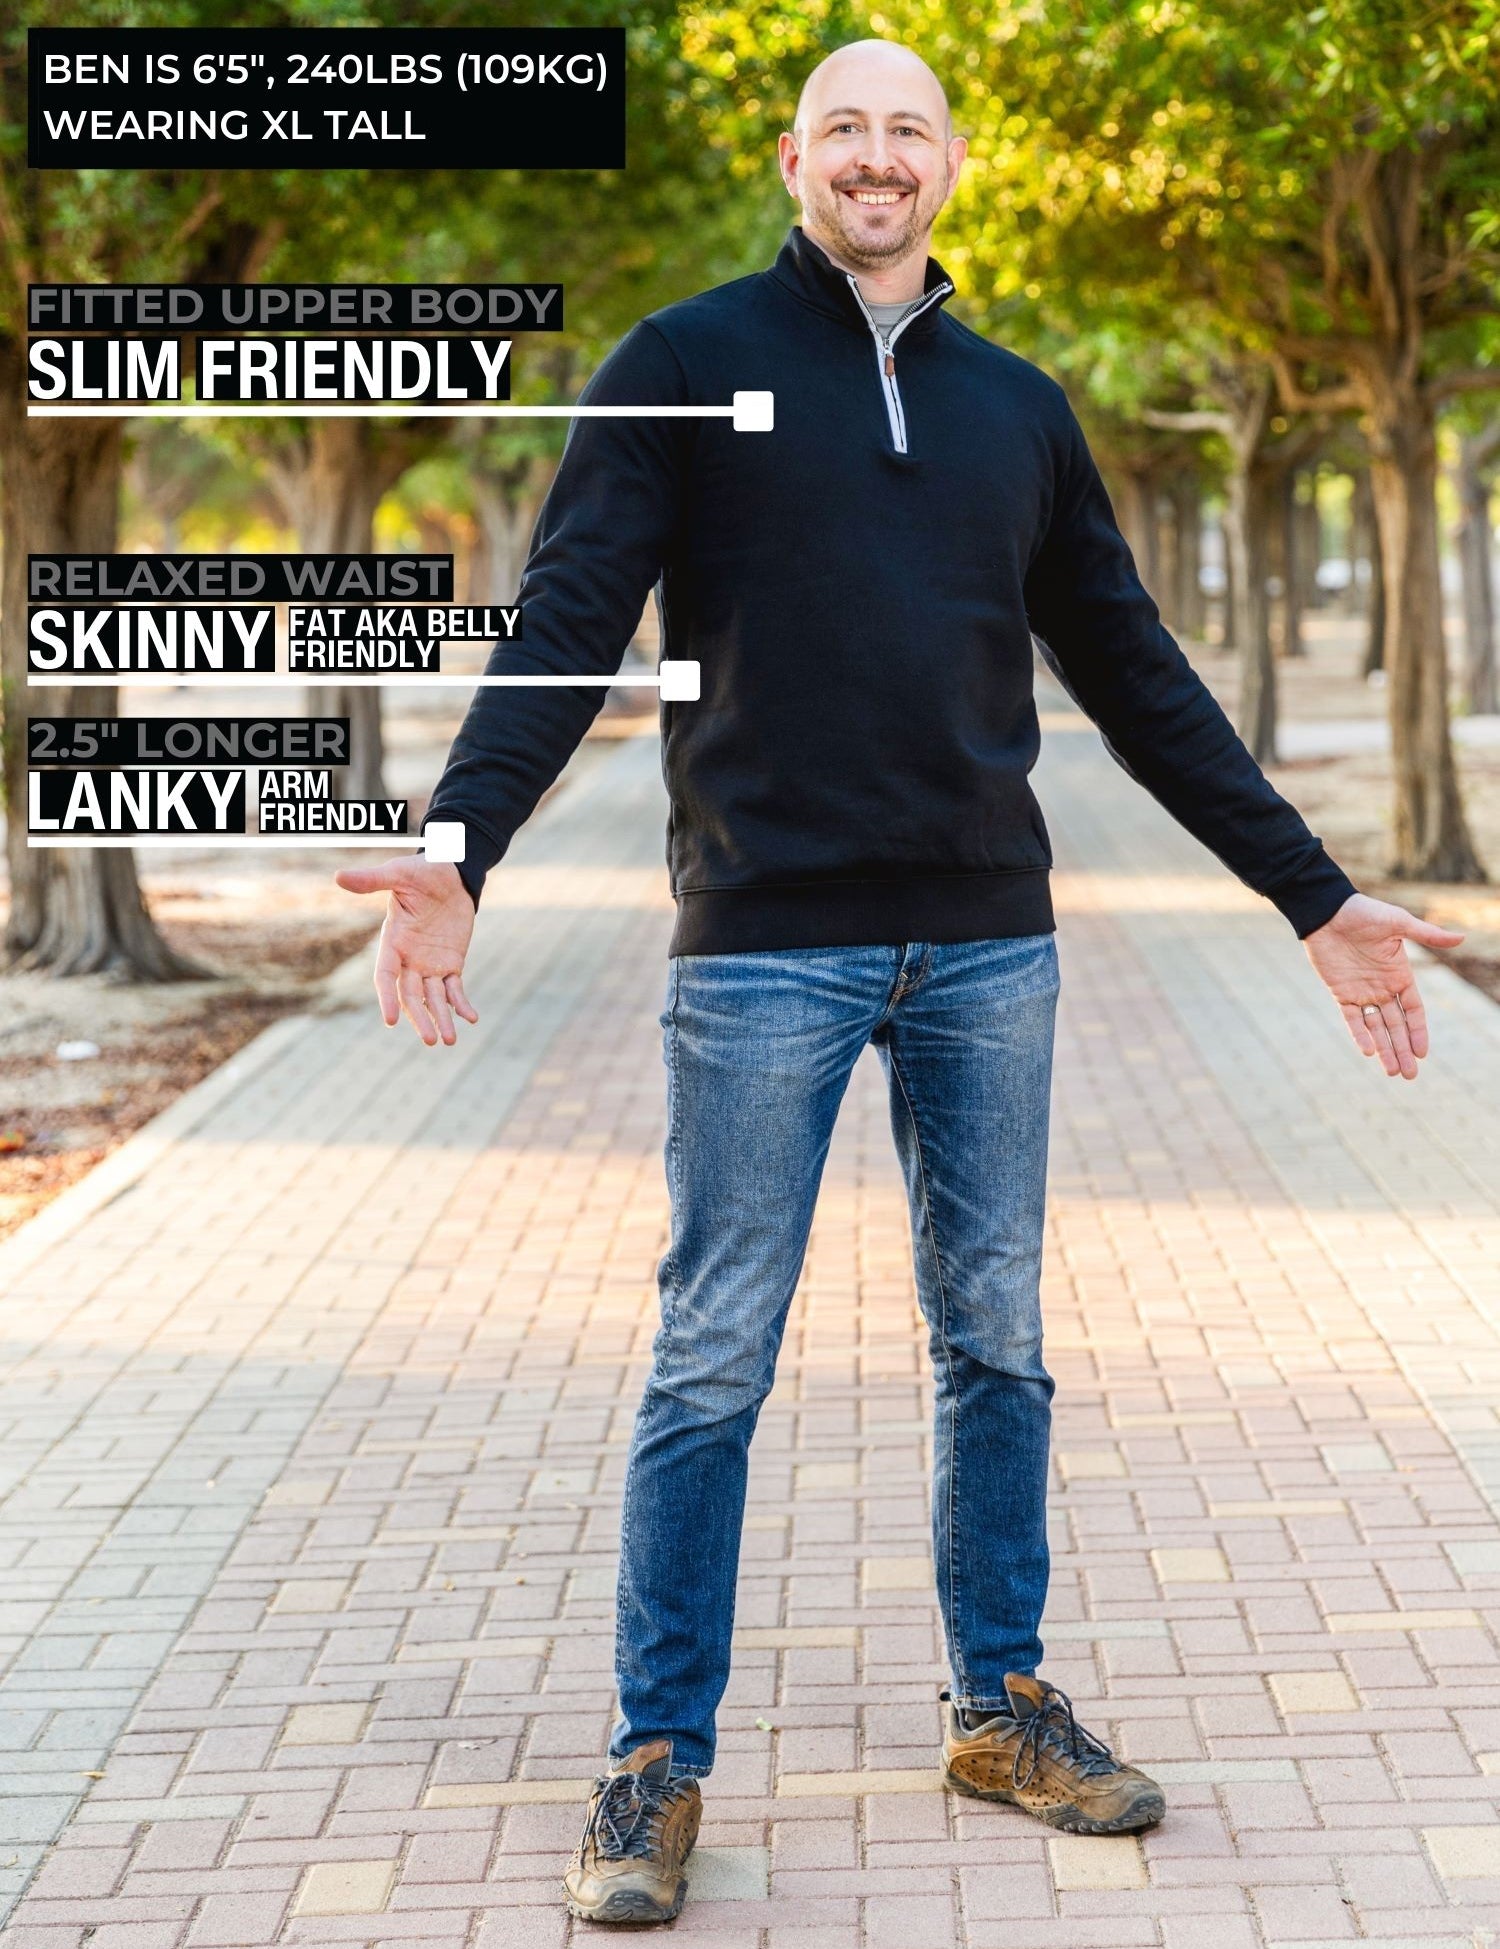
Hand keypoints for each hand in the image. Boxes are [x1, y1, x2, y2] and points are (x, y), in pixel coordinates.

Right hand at [334, 856, 478, 1046]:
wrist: (451, 873)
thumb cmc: (421, 871)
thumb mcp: (397, 873)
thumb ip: (372, 880)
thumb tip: (338, 876)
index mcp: (392, 942)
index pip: (386, 976)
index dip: (387, 998)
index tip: (391, 1021)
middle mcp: (408, 959)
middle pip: (411, 996)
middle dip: (420, 1018)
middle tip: (430, 1040)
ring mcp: (429, 964)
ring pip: (433, 998)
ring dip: (441, 1018)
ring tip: (448, 1041)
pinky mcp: (450, 963)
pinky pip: (455, 989)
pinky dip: (461, 1004)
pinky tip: (471, 1018)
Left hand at [1303, 892, 1463, 1079]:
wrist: (1328, 912)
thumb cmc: (1364, 913)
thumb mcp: (1399, 923)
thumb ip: (1427, 935)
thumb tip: (1462, 938)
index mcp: (1400, 974)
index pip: (1414, 1010)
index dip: (1418, 1031)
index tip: (1423, 1053)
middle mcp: (1383, 987)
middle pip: (1397, 1025)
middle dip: (1403, 1049)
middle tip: (1410, 1075)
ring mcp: (1362, 992)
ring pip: (1376, 1028)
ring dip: (1384, 1049)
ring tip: (1393, 1073)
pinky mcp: (1341, 992)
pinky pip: (1352, 1019)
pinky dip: (1359, 1035)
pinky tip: (1368, 1052)